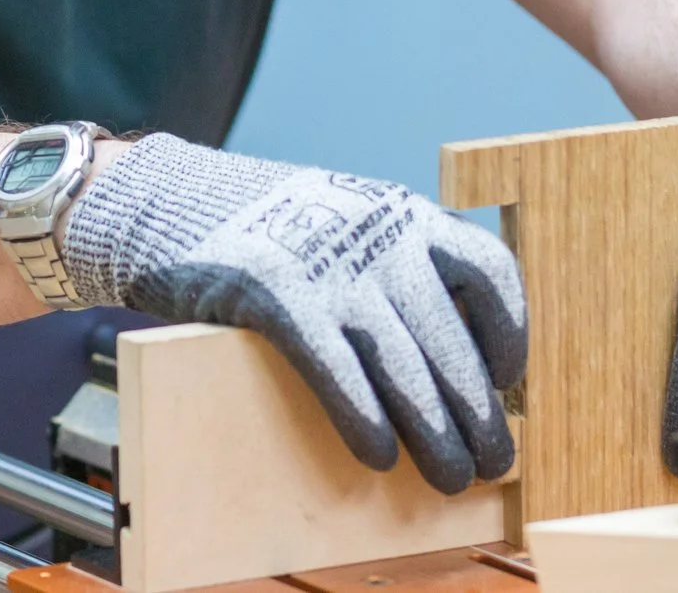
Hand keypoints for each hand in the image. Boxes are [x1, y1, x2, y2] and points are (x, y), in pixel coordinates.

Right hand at [60, 134, 524, 492]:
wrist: (169, 201)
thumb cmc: (267, 228)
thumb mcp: (348, 222)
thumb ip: (396, 268)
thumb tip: (448, 357)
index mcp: (403, 214)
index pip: (489, 270)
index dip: (508, 333)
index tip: (508, 382)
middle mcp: (378, 235)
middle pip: (449, 337)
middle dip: (476, 412)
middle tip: (489, 462)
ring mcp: (328, 264)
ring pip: (403, 362)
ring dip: (433, 430)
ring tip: (448, 475)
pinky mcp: (277, 293)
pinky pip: (336, 367)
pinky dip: (363, 416)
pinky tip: (378, 455)